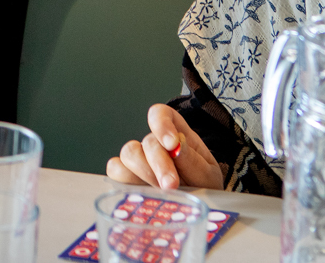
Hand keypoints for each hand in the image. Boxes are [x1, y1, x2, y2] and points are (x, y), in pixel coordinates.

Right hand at [107, 104, 221, 189]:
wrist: (198, 209)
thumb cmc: (202, 187)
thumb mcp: (207, 175)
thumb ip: (194, 161)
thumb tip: (177, 145)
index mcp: (175, 134)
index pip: (161, 114)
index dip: (162, 124)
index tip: (172, 143)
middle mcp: (154, 143)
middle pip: (147, 142)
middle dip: (159, 164)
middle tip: (172, 184)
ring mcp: (138, 159)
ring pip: (129, 154)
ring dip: (144, 173)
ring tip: (161, 191)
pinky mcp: (127, 176)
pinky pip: (116, 171)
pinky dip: (127, 181)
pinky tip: (145, 193)